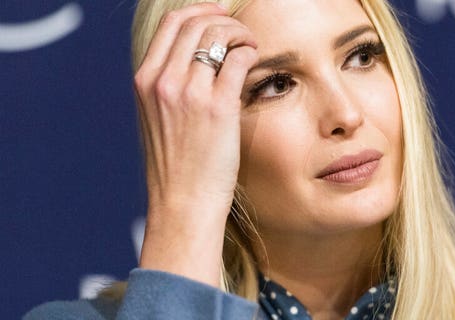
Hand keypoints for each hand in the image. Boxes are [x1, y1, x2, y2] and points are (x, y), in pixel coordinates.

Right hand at [133, 3, 257, 285]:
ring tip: (251, 45)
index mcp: (145, 82)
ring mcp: (189, 93)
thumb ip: (168, 89)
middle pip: (195, 22)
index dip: (198, 11)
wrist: (182, 204)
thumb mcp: (157, 121)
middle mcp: (163, 82)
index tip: (218, 14)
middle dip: (223, 18)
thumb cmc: (176, 168)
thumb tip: (193, 63)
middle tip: (241, 31)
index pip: (171, 25)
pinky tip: (256, 60)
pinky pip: (238, 59)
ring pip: (217, 35)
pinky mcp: (217, 108)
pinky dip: (250, 51)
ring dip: (239, 33)